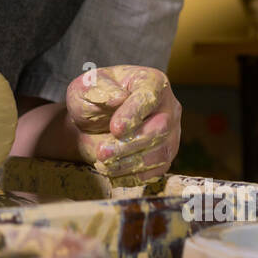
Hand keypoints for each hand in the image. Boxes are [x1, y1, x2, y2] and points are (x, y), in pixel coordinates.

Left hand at [64, 65, 180, 185]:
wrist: (91, 124)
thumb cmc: (91, 100)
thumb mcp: (86, 87)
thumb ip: (98, 89)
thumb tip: (118, 97)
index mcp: (151, 81)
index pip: (149, 97)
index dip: (134, 114)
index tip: (115, 128)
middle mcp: (167, 107)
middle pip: (160, 128)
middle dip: (130, 144)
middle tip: (102, 152)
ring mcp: (170, 133)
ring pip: (160, 153)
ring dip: (130, 163)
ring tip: (103, 163)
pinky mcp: (165, 155)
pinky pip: (157, 170)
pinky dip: (133, 175)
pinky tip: (112, 173)